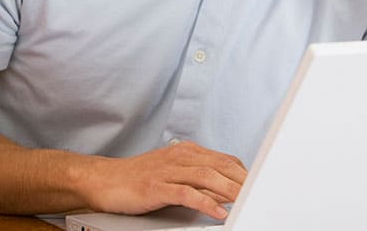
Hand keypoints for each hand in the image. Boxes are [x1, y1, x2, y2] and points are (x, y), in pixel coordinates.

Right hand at [82, 141, 246, 219]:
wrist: (104, 180)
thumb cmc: (137, 178)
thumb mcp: (172, 173)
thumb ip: (198, 178)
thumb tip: (225, 189)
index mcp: (186, 152)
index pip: (225, 160)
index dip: (245, 173)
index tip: (261, 185)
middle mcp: (179, 157)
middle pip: (220, 167)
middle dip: (244, 182)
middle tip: (262, 194)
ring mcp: (167, 171)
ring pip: (207, 177)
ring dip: (230, 191)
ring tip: (247, 202)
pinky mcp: (156, 186)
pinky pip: (186, 193)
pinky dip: (205, 203)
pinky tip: (218, 212)